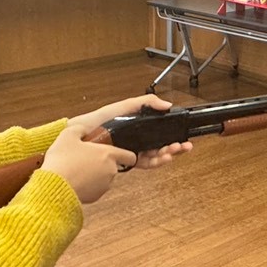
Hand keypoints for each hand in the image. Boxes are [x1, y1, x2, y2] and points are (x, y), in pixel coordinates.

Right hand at [42, 124, 135, 204]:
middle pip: (113, 166)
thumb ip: (80, 129)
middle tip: (85, 159)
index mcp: (108, 154)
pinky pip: (95, 189)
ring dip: (94, 175)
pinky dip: (88, 186)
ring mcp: (104, 186)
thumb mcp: (67, 135)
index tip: (118, 153)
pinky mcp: (96, 197)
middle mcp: (111, 170)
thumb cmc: (62, 160)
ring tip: (77, 170)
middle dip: (102, 163)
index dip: (126, 155)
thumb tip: (85, 129)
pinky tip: (74, 181)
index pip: (130, 156)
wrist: (54, 186)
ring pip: (104, 178)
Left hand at [68, 94, 190, 168]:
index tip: (184, 137)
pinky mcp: (126, 161)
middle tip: (183, 146)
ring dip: (168, 155)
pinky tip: (163, 158)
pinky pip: (145, 163)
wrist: (83, 134)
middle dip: (175, 147)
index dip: (174, 136)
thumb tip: (167, 105)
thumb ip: (146, 103)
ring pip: (155, 156)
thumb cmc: (100, 119)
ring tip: (174, 151)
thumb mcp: (125, 106)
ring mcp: (133, 152)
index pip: (161, 134)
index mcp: (139, 128)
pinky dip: (156, 162)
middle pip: (161, 146)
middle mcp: (138, 141)